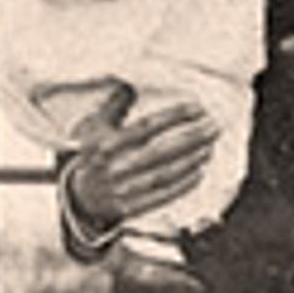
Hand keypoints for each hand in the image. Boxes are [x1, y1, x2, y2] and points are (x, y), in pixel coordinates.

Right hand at [69, 95, 214, 227]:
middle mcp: (115, 167)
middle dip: (191, 139)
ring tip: (209, 147)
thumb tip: (129, 84)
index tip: (198, 108)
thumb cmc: (91, 155)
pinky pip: (162, 195)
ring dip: (191, 161)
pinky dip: (183, 185)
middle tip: (214, 127)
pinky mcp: (131, 207)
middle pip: (161, 151)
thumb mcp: (93, 126)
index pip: (146, 127)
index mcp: (106, 144)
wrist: (79, 196)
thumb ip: (114, 105)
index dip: (174, 116)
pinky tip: (199, 172)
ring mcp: (123, 189)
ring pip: (165, 174)